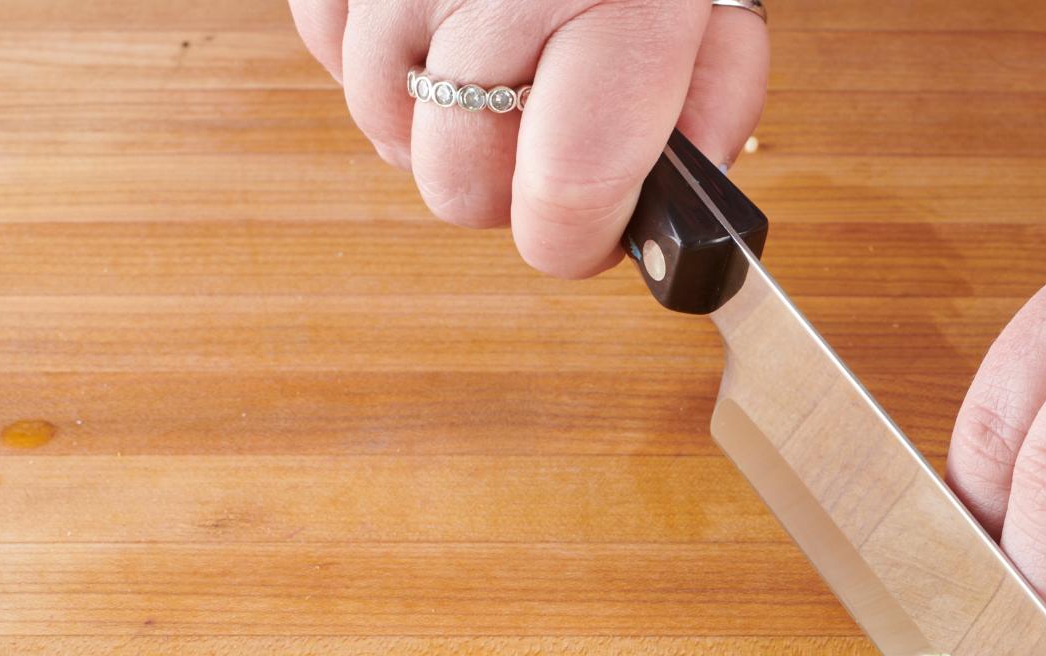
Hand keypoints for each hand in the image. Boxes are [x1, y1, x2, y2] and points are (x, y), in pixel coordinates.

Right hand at [289, 0, 767, 276]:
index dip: (571, 241)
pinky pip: (331, 58)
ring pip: (386, 132)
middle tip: (540, 141)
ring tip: (492, 64)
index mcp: (613, 6)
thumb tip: (667, 211)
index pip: (562, 194)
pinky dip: (383, 60)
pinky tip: (439, 16)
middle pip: (457, 186)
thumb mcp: (715, 2)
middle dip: (504, 188)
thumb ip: (709, 110)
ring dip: (439, 124)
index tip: (585, 232)